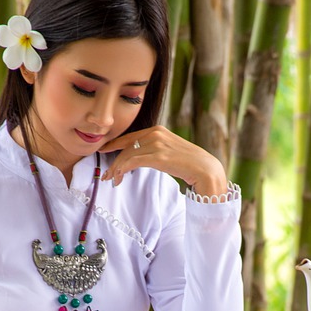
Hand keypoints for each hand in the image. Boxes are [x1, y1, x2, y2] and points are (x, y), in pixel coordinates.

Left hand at [100, 126, 228, 196]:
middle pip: (126, 146)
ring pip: (127, 155)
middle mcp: (156, 133)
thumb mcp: (170, 150)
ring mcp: (157, 144)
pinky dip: (122, 170)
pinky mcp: (158, 157)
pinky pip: (132, 162)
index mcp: (158, 130)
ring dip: (116, 169)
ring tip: (113, 180)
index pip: (130, 137)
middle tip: (107, 174)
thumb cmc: (190, 163)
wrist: (206, 170)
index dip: (114, 145)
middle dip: (114, 161)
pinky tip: (120, 178)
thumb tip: (141, 157)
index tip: (104, 151)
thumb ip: (156, 149)